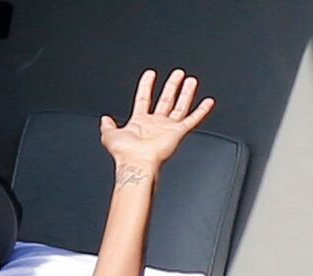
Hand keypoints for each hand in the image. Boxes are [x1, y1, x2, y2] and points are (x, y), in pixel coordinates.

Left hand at [100, 69, 214, 167]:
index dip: (146, 86)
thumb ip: (107, 126)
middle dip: (171, 86)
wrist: (136, 163)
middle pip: (165, 100)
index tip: (150, 74)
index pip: (143, 98)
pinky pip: (192, 119)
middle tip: (177, 74)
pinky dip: (201, 111)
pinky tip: (208, 101)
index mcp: (139, 122)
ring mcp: (167, 128)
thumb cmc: (124, 154)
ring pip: (180, 106)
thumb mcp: (109, 136)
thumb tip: (104, 119)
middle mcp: (155, 124)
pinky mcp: (178, 133)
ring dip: (185, 93)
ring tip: (190, 80)